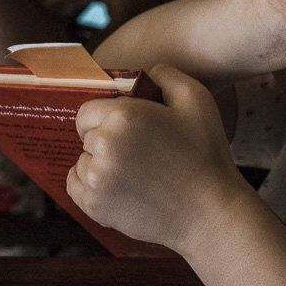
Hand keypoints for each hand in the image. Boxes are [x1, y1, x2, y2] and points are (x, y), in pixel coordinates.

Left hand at [67, 64, 255, 253]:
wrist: (210, 213)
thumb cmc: (207, 155)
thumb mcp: (197, 100)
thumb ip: (167, 75)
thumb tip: (147, 72)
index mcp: (122, 116)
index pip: (87, 110)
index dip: (103, 117)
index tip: (122, 127)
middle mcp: (104, 145)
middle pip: (86, 136)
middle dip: (104, 139)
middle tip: (134, 151)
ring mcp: (96, 179)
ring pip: (82, 162)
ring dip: (98, 164)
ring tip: (132, 172)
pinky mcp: (95, 207)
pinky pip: (75, 187)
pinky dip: (89, 186)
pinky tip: (117, 186)